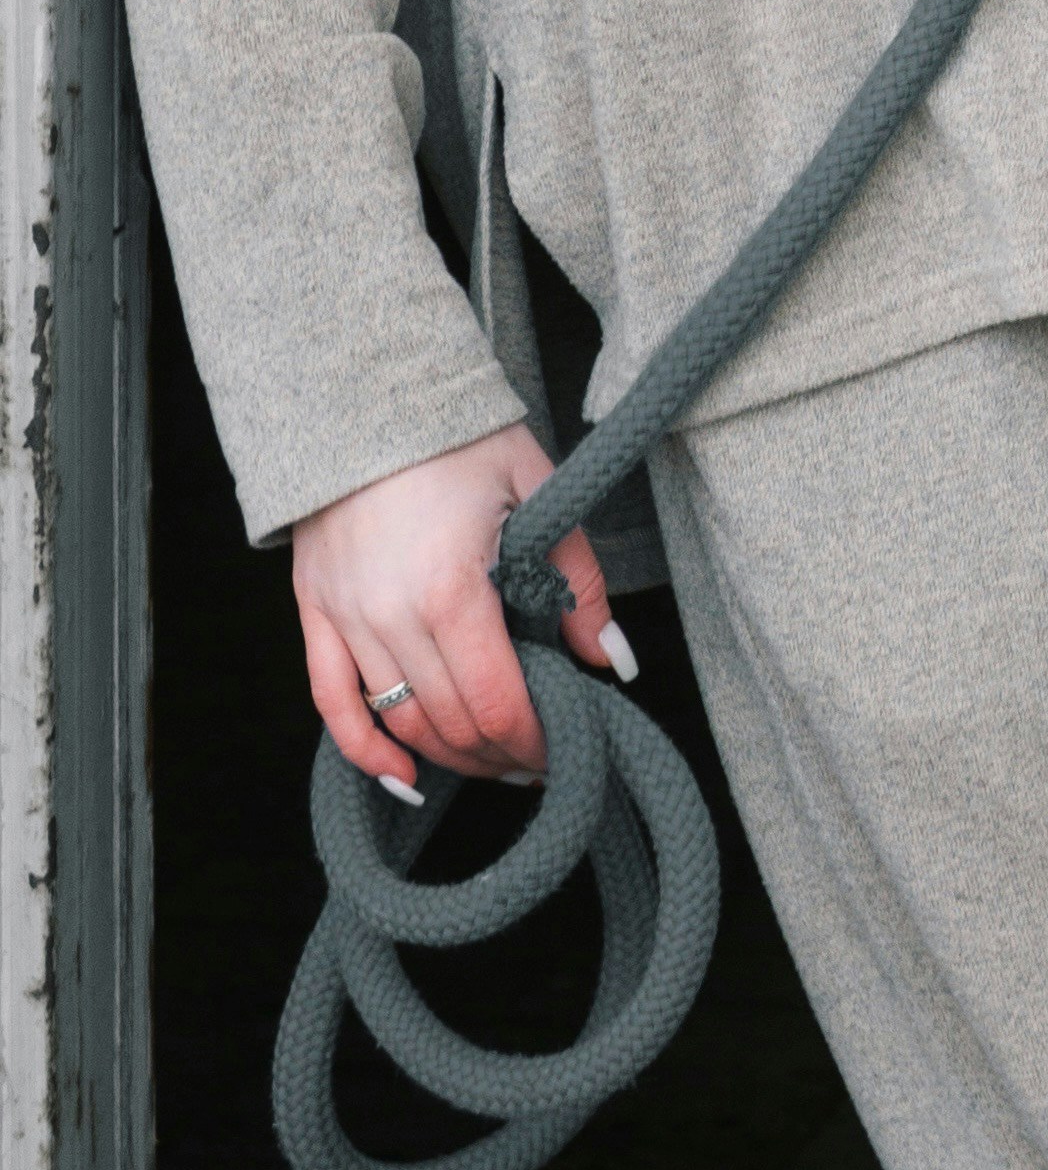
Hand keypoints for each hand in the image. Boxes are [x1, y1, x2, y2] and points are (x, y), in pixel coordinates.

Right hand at [290, 425, 628, 796]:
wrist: (370, 394)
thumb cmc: (463, 439)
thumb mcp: (539, 494)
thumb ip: (579, 584)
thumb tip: (610, 662)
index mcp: (450, 588)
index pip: (495, 702)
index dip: (533, 740)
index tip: (562, 749)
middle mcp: (389, 615)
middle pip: (449, 723)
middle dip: (500, 752)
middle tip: (537, 756)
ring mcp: (345, 618)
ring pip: (398, 720)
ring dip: (448, 754)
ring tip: (490, 758)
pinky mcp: (314, 612)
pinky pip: (331, 702)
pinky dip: (364, 749)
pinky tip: (401, 775)